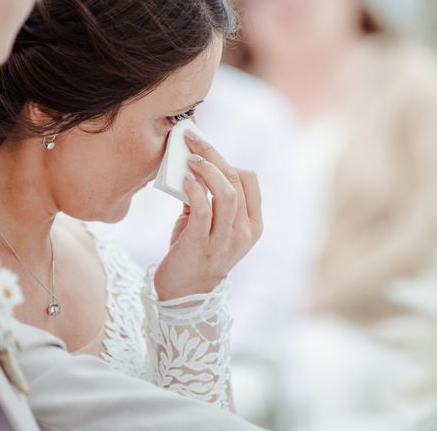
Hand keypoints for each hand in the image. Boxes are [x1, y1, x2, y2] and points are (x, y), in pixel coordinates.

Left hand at [154, 130, 262, 300]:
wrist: (184, 295)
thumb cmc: (195, 253)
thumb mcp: (211, 225)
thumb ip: (208, 197)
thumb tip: (193, 163)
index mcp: (252, 225)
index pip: (250, 180)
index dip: (228, 159)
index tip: (206, 147)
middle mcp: (243, 232)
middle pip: (236, 181)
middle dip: (213, 155)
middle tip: (192, 140)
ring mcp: (225, 241)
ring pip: (225, 193)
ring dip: (206, 170)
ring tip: (189, 159)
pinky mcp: (201, 246)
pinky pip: (203, 210)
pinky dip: (194, 190)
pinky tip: (184, 181)